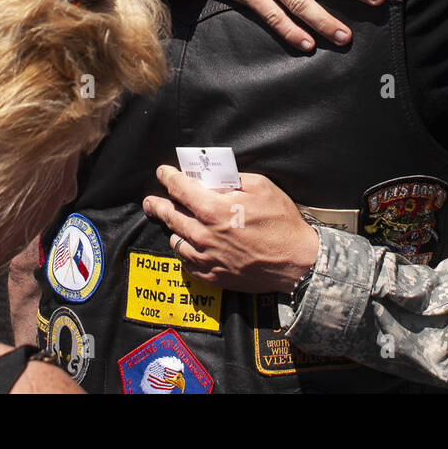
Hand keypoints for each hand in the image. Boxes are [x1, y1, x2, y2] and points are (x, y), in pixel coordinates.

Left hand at [141, 166, 318, 292]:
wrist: (296, 262)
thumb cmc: (281, 222)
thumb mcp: (261, 187)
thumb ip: (232, 179)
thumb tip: (212, 176)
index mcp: (214, 210)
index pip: (180, 189)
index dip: (168, 178)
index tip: (162, 173)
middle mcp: (204, 235)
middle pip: (170, 216)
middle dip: (158, 205)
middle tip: (150, 201)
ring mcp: (207, 258)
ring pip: (176, 241)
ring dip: (170, 229)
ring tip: (170, 222)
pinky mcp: (213, 276)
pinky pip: (187, 262)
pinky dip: (183, 251)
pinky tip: (185, 246)